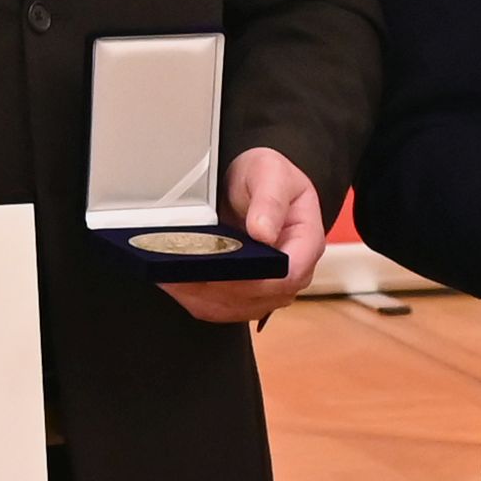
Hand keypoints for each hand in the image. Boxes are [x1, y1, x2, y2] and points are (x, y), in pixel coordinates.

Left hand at [163, 150, 332, 325]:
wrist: (252, 184)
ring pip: (237, 308)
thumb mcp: (271, 172)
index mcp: (306, 242)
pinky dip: (197, 299)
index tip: (221, 269)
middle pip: (259, 297)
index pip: (287, 275)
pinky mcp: (246, 293)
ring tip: (173, 277)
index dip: (254, 279)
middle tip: (185, 273)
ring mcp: (269, 287)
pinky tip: (177, 283)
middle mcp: (292, 271)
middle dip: (220, 289)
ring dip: (203, 297)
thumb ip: (270, 200)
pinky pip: (222, 308)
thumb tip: (264, 233)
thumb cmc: (267, 177)